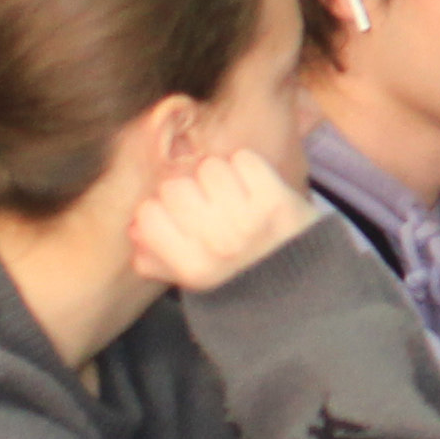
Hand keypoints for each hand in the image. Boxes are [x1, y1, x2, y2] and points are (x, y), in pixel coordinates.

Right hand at [130, 150, 320, 292]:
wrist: (306, 278)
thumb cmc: (242, 275)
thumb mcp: (195, 280)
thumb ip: (156, 259)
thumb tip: (133, 229)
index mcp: (192, 268)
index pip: (147, 214)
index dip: (157, 208)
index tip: (173, 214)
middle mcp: (219, 245)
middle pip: (175, 187)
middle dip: (186, 189)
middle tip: (204, 200)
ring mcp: (250, 220)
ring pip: (209, 168)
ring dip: (217, 174)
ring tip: (230, 192)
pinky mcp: (278, 198)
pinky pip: (244, 158)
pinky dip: (245, 164)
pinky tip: (251, 183)